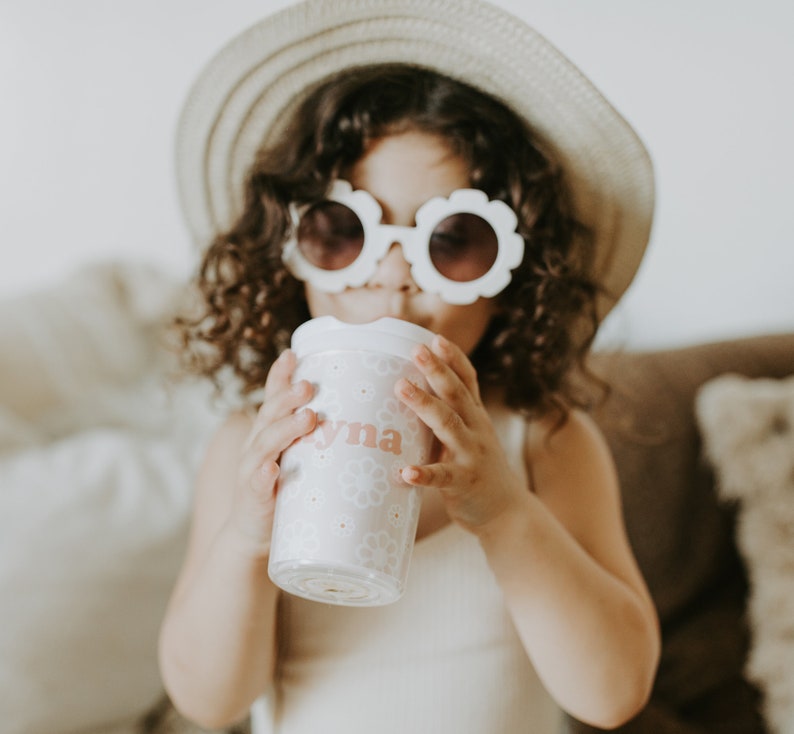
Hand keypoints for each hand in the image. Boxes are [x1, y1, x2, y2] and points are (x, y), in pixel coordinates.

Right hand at [228, 349, 315, 553]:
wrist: (253, 533)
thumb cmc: (284, 489)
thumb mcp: (299, 456)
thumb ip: (317, 437)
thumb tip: (361, 417)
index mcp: (269, 431)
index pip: (273, 398)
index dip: (280, 376)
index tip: (292, 354)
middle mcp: (257, 444)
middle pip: (271, 414)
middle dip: (289, 397)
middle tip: (310, 386)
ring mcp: (252, 469)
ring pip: (265, 444)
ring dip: (285, 429)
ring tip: (306, 418)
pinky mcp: (253, 497)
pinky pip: (257, 483)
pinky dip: (263, 475)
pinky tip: (272, 470)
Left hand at [395, 334, 526, 533]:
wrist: (506, 512)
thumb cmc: (478, 469)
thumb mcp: (472, 435)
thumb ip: (452, 415)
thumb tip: (414, 390)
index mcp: (476, 417)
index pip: (468, 381)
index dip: (454, 359)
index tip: (436, 338)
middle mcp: (476, 431)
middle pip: (456, 395)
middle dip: (437, 370)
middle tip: (416, 350)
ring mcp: (472, 456)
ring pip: (448, 426)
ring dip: (424, 405)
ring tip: (401, 388)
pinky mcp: (464, 483)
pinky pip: (442, 477)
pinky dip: (423, 473)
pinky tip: (405, 471)